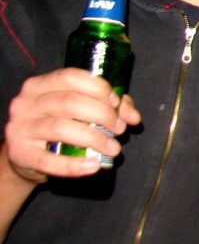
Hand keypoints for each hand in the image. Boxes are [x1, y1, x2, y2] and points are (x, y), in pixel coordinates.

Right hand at [2, 68, 139, 183]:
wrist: (25, 156)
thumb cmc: (57, 125)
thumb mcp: (78, 110)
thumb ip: (107, 106)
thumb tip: (133, 117)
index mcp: (40, 85)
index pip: (70, 77)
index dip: (98, 88)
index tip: (116, 102)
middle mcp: (26, 103)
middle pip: (70, 102)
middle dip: (103, 114)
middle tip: (120, 129)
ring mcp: (20, 128)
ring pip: (61, 128)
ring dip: (95, 138)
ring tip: (114, 148)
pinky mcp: (19, 154)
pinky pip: (49, 161)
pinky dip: (74, 165)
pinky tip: (94, 166)